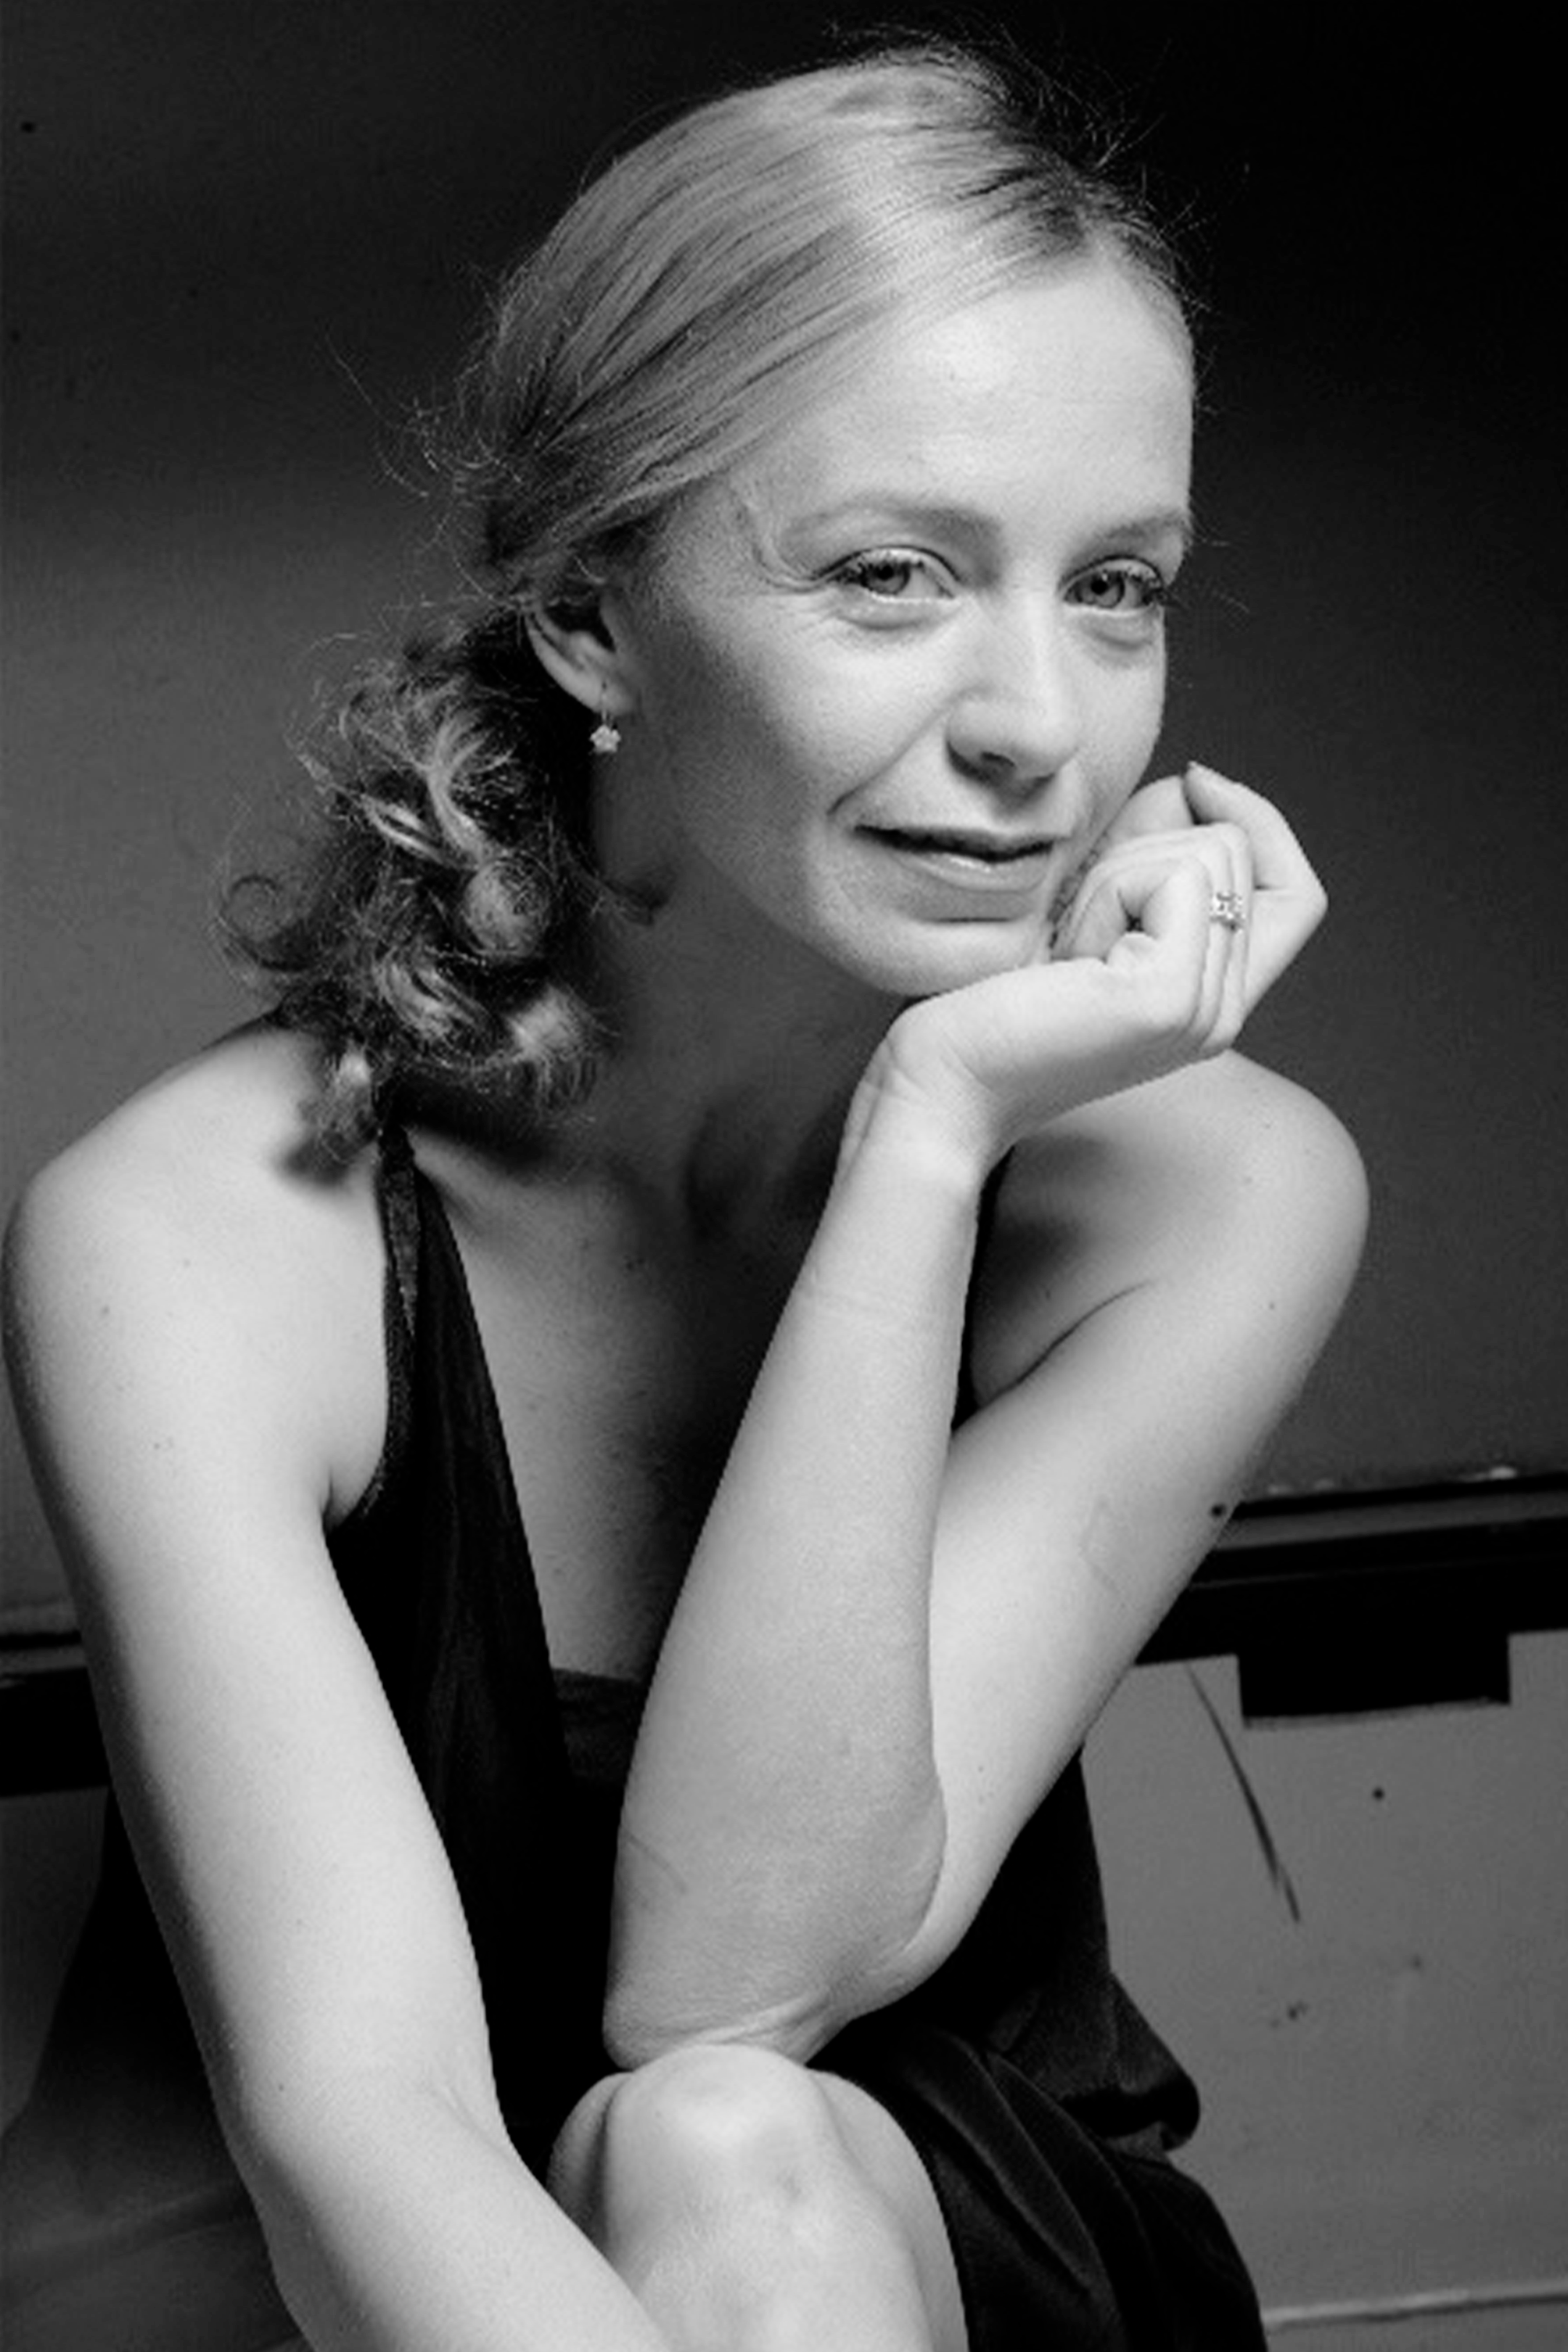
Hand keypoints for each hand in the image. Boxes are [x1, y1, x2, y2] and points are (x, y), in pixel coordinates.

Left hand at [867, 763, 1325, 1170]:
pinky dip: (1107, 891)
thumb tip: (1195, 787)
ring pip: (1211, 851)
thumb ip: (1150, 852)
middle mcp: (1222, 1012)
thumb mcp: (1086, 905)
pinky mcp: (1173, 999)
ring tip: (1065, 945)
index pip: (1296, 894)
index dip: (1259, 821)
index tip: (1193, 781)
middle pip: (1240, 849)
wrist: (938, 1082)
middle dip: (1147, 843)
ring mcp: (1205, 1010)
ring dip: (1119, 870)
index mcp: (1208, 997)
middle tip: (1072, 919)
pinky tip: (1064, 955)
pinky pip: (1173, 876)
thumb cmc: (987, 996)